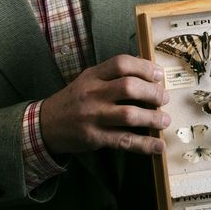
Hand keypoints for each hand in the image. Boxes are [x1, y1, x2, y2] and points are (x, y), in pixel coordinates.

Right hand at [39, 55, 169, 155]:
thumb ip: (113, 73)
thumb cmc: (75, 100)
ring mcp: (93, 117)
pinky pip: (124, 141)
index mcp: (92, 76)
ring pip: (129, 115)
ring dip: (152, 118)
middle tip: (164, 98)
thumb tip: (147, 67)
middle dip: (152, 92)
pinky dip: (144, 144)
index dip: (144, 67)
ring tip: (164, 120)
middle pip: (128, 87)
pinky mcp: (95, 138)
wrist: (46, 124)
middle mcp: (92, 94)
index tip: (158, 74)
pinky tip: (158, 145)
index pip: (121, 63)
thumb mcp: (88, 79)